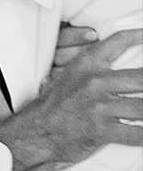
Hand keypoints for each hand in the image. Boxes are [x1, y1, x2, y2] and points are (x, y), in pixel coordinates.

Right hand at [0, 28, 142, 170]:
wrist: (37, 131)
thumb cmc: (56, 104)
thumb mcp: (69, 76)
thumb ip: (93, 68)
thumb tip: (119, 65)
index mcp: (87, 64)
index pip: (119, 42)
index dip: (140, 36)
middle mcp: (94, 82)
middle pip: (142, 77)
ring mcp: (98, 106)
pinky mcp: (101, 130)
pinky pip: (136, 134)